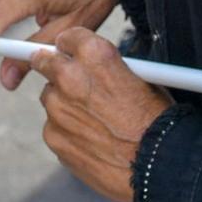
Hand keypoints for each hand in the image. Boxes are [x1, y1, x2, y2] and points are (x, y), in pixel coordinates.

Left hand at [31, 28, 170, 201]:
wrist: (157, 165)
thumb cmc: (156, 121)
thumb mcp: (141, 78)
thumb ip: (107, 68)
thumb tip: (93, 68)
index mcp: (95, 54)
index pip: (68, 37)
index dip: (71, 47)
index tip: (69, 52)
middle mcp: (70, 76)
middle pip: (45, 62)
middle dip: (52, 67)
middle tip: (63, 77)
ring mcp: (57, 108)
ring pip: (50, 98)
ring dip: (64, 104)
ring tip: (94, 122)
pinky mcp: (53, 136)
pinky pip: (54, 128)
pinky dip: (67, 132)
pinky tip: (92, 142)